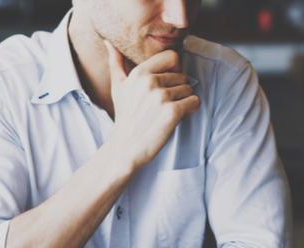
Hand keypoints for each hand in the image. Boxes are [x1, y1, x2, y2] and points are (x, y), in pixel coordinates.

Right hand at [104, 40, 199, 168]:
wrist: (126, 147)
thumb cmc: (125, 118)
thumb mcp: (118, 88)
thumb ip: (116, 64)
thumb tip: (109, 43)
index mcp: (139, 73)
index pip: (172, 57)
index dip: (174, 71)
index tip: (166, 85)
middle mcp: (150, 81)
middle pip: (182, 76)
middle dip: (178, 91)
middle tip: (162, 107)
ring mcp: (161, 96)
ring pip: (189, 90)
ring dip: (183, 103)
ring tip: (166, 114)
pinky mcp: (172, 112)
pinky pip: (194, 102)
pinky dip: (189, 111)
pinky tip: (175, 119)